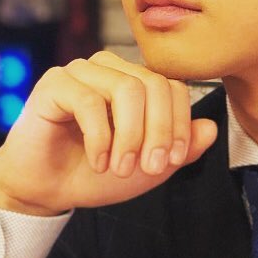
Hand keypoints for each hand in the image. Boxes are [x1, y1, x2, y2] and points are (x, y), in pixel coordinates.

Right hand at [0, 51, 218, 215]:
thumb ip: (180, 148)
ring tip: (120, 167)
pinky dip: (100, 138)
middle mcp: (109, 68)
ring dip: (130, 136)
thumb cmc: (93, 172)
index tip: (171, 160)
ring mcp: (80, 71)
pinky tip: (97, 162)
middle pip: (153, 84)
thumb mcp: (148, 167)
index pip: (172, 85)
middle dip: (158, 131)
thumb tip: (210, 128)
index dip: (179, 123)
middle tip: (149, 168)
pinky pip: (89, 102)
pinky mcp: (54, 83)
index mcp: (133, 80)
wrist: (46, 189)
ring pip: (126, 89)